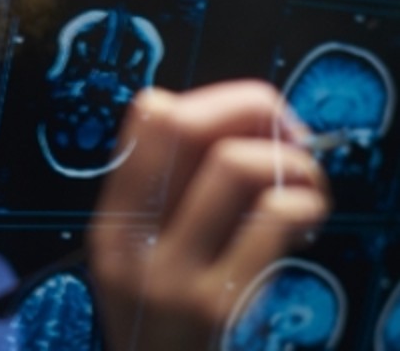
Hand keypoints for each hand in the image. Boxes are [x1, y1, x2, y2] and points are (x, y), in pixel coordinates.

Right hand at [88, 80, 328, 350]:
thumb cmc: (160, 317)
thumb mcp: (141, 252)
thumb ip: (171, 193)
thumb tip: (243, 126)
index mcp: (114, 216)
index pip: (149, 116)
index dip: (212, 100)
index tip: (245, 122)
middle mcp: (132, 237)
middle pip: (186, 125)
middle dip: (252, 107)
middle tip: (287, 133)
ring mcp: (173, 270)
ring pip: (235, 165)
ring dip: (290, 161)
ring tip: (303, 183)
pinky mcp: (218, 300)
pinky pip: (273, 216)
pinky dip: (305, 202)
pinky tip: (304, 219)